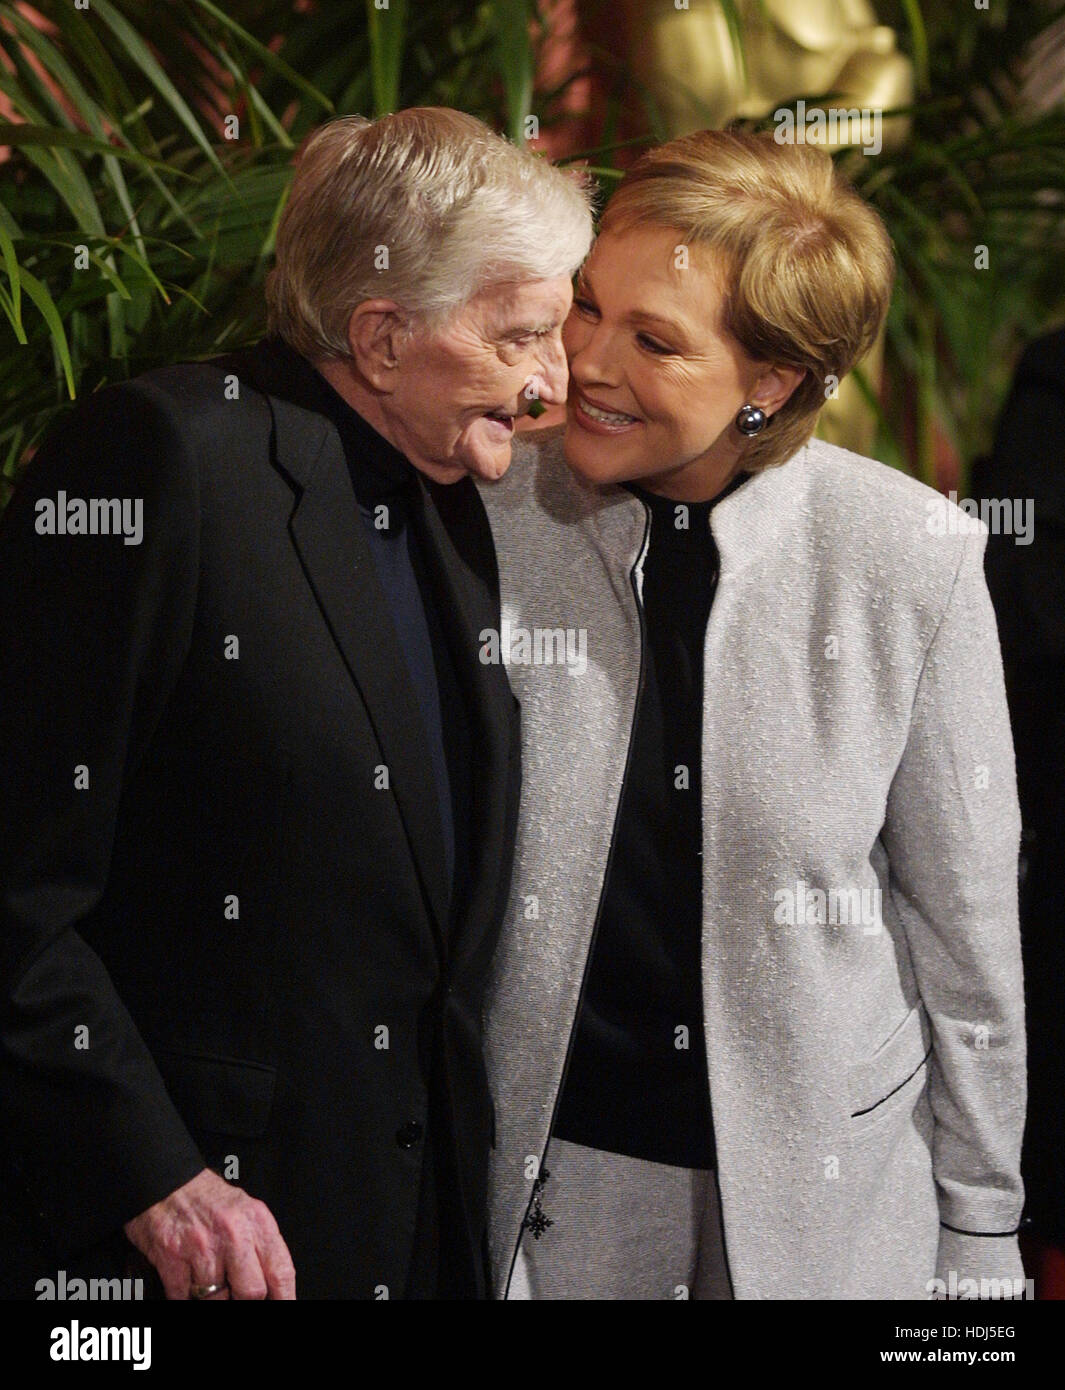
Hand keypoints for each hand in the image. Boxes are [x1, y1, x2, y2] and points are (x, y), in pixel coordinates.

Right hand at [124, 1167, 295, 1299]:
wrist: (166, 1181)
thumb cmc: (207, 1198)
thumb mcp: (245, 1210)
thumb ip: (260, 1245)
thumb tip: (272, 1285)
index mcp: (256, 1222)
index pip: (281, 1271)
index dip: (284, 1297)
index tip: (282, 1305)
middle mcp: (233, 1234)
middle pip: (251, 1292)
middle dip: (243, 1298)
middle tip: (236, 1293)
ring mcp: (201, 1249)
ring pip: (215, 1300)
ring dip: (212, 1296)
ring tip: (209, 1278)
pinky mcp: (172, 1260)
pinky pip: (183, 1298)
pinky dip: (185, 1295)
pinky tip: (187, 1278)